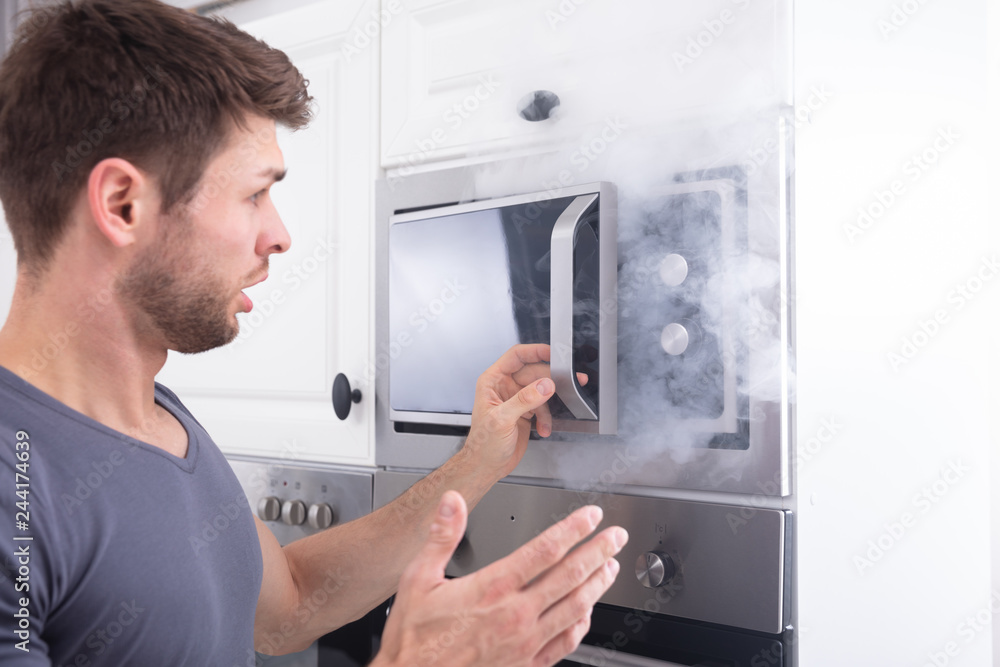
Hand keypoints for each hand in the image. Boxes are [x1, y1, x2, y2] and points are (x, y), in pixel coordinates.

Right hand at [374, 491, 626, 666]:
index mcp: (492, 589)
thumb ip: (441, 537)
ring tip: (612, 568)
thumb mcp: (416, 580)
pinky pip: (564, 643)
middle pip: (570, 577)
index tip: (591, 516)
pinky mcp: (526, 666)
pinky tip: (587, 615)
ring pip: (574, 609)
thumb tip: (452, 501)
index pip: (544, 551)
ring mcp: (524, 643)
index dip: (573, 529)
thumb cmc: (413, 640)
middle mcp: (515, 615)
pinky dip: (582, 625)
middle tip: (617, 536)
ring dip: (597, 585)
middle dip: (598, 552)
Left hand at [464, 344, 586, 478]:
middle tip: (570, 381)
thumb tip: (544, 385)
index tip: (553, 352)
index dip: (535, 351)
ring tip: (549, 418)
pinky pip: (543, 407)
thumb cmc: (483, 444)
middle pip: (534, 373)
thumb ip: (524, 400)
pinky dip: (546, 418)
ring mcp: (516, 399)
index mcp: (493, 381)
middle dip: (551, 379)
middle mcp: (504, 387)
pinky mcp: (525, 412)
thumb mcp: (502, 419)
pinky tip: (543, 428)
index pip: (516, 356)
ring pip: (541, 390)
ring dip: (549, 404)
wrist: (486, 466)